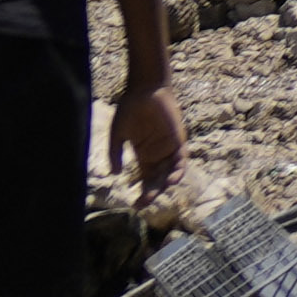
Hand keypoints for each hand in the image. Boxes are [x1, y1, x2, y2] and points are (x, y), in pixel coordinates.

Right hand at [112, 66, 188, 192]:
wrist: (144, 90)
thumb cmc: (130, 109)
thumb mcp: (118, 134)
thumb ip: (115, 153)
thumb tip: (115, 174)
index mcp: (144, 155)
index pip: (145, 180)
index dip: (142, 194)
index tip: (134, 206)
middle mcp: (158, 155)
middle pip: (157, 180)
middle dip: (151, 193)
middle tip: (143, 204)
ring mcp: (169, 149)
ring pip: (170, 173)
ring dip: (165, 184)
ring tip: (157, 194)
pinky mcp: (178, 140)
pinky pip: (181, 160)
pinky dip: (177, 170)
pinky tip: (171, 180)